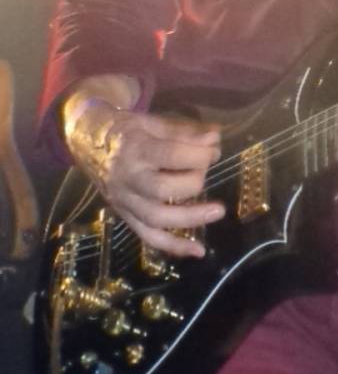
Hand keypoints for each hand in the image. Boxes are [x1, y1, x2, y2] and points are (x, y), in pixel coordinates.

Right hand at [62, 90, 223, 258]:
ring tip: (217, 211)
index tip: (213, 150)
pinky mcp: (124, 215)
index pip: (170, 155)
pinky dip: (174, 246)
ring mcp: (124, 200)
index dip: (198, 154)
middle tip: (205, 170)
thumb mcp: (151, 122)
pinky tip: (198, 251)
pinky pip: (148, 236)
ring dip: (190, 218)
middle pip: (162, 189)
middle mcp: (127, 178)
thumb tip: (215, 140)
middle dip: (193, 182)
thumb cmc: (125, 130)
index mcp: (134, 149)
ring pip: (156, 218)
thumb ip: (183, 132)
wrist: (85, 140)